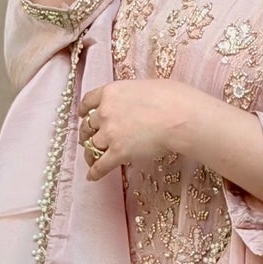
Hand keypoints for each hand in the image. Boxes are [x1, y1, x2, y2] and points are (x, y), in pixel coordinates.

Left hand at [76, 79, 200, 179]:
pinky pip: (100, 166)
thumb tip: (135, 102)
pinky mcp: (118, 153)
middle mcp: (105, 112)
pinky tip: (93, 176)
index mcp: (111, 92)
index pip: (88, 100)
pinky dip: (95, 172)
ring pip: (91, 146)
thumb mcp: (145, 86)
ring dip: (90, 154)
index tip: (83, 115)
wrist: (180, 117)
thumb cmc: (173, 98)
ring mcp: (110, 133)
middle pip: (88, 125)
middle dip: (87, 134)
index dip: (84, 110)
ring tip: (91, 160)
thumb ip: (131, 95)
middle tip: (89, 140)